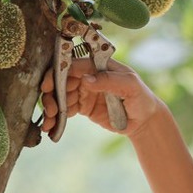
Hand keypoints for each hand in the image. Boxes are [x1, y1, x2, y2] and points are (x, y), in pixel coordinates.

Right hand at [39, 57, 163, 136]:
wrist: (143, 121)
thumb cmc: (141, 97)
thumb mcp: (130, 85)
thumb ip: (109, 80)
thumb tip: (86, 79)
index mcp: (98, 66)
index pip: (74, 65)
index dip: (58, 73)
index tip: (48, 85)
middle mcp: (88, 76)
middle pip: (62, 80)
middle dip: (52, 94)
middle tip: (50, 109)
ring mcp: (84, 92)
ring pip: (61, 96)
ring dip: (51, 107)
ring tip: (49, 121)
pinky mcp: (83, 107)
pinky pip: (66, 110)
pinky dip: (57, 118)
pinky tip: (51, 127)